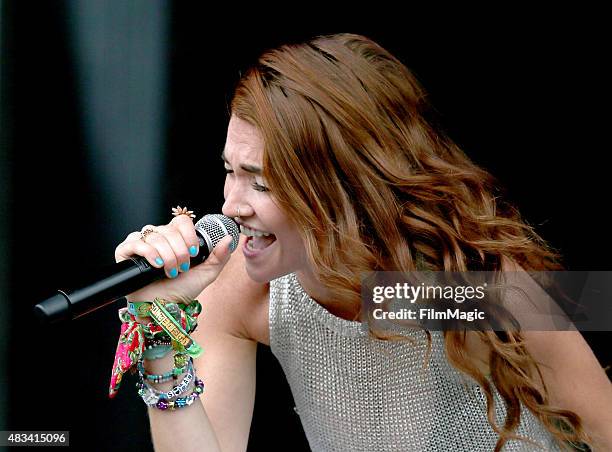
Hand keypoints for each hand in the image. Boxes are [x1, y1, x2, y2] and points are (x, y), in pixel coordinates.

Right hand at [114, 214, 233, 303]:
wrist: (163, 307)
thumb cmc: (182, 290)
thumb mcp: (206, 273)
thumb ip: (219, 256)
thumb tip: (229, 239)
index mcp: (176, 237)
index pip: (181, 221)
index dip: (188, 235)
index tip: (193, 253)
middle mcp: (158, 237)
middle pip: (169, 230)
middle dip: (179, 252)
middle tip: (181, 268)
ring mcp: (141, 242)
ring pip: (155, 237)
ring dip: (166, 256)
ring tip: (169, 272)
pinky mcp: (125, 251)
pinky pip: (136, 242)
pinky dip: (149, 253)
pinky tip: (156, 265)